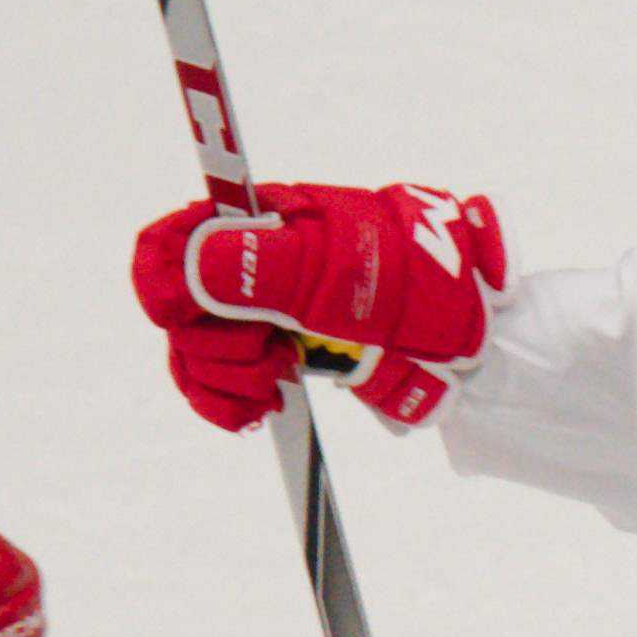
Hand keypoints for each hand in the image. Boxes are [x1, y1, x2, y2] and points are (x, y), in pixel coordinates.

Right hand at [131, 180, 508, 432]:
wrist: (470, 337)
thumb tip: (186, 268)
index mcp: (258, 225)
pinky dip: (226, 404)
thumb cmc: (413, 284)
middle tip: (270, 353)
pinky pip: (217, 385)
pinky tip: (255, 410)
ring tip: (276, 382)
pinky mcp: (276, 358)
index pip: (168, 245)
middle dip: (214, 342)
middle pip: (174, 311)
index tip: (186, 319)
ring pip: (192, 353)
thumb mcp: (334, 269)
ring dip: (224, 378)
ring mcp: (261, 316)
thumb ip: (255, 266)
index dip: (165, 286)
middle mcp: (248, 267)